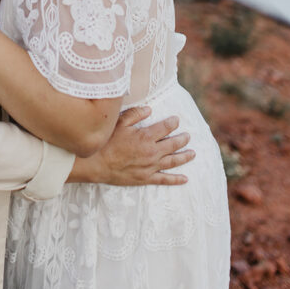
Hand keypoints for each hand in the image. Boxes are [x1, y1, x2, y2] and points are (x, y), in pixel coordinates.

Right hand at [69, 106, 194, 185]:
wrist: (97, 164)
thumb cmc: (107, 141)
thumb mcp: (119, 123)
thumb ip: (136, 114)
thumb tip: (150, 109)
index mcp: (146, 137)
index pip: (166, 127)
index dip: (173, 122)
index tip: (176, 120)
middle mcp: (152, 152)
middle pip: (173, 144)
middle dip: (182, 139)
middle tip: (188, 136)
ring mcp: (150, 167)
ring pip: (173, 161)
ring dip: (184, 157)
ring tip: (193, 153)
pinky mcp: (146, 178)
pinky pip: (165, 179)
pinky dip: (176, 179)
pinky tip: (185, 179)